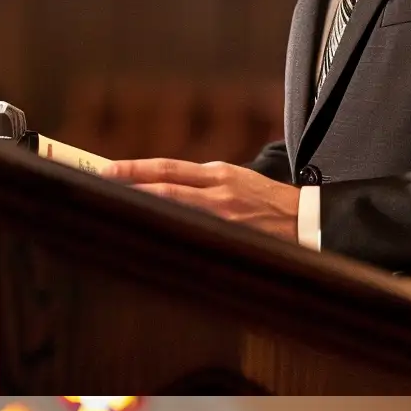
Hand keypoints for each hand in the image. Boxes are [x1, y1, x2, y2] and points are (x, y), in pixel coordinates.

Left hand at [100, 158, 301, 239]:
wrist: (310, 220)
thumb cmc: (270, 201)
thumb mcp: (237, 180)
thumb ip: (202, 183)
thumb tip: (163, 187)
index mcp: (218, 174)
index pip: (168, 168)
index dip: (135, 169)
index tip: (107, 171)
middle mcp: (218, 191)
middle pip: (165, 188)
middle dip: (130, 187)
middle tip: (99, 188)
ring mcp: (225, 215)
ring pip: (174, 210)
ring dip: (143, 210)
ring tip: (113, 212)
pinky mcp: (233, 236)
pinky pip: (194, 236)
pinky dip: (169, 237)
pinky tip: (147, 242)